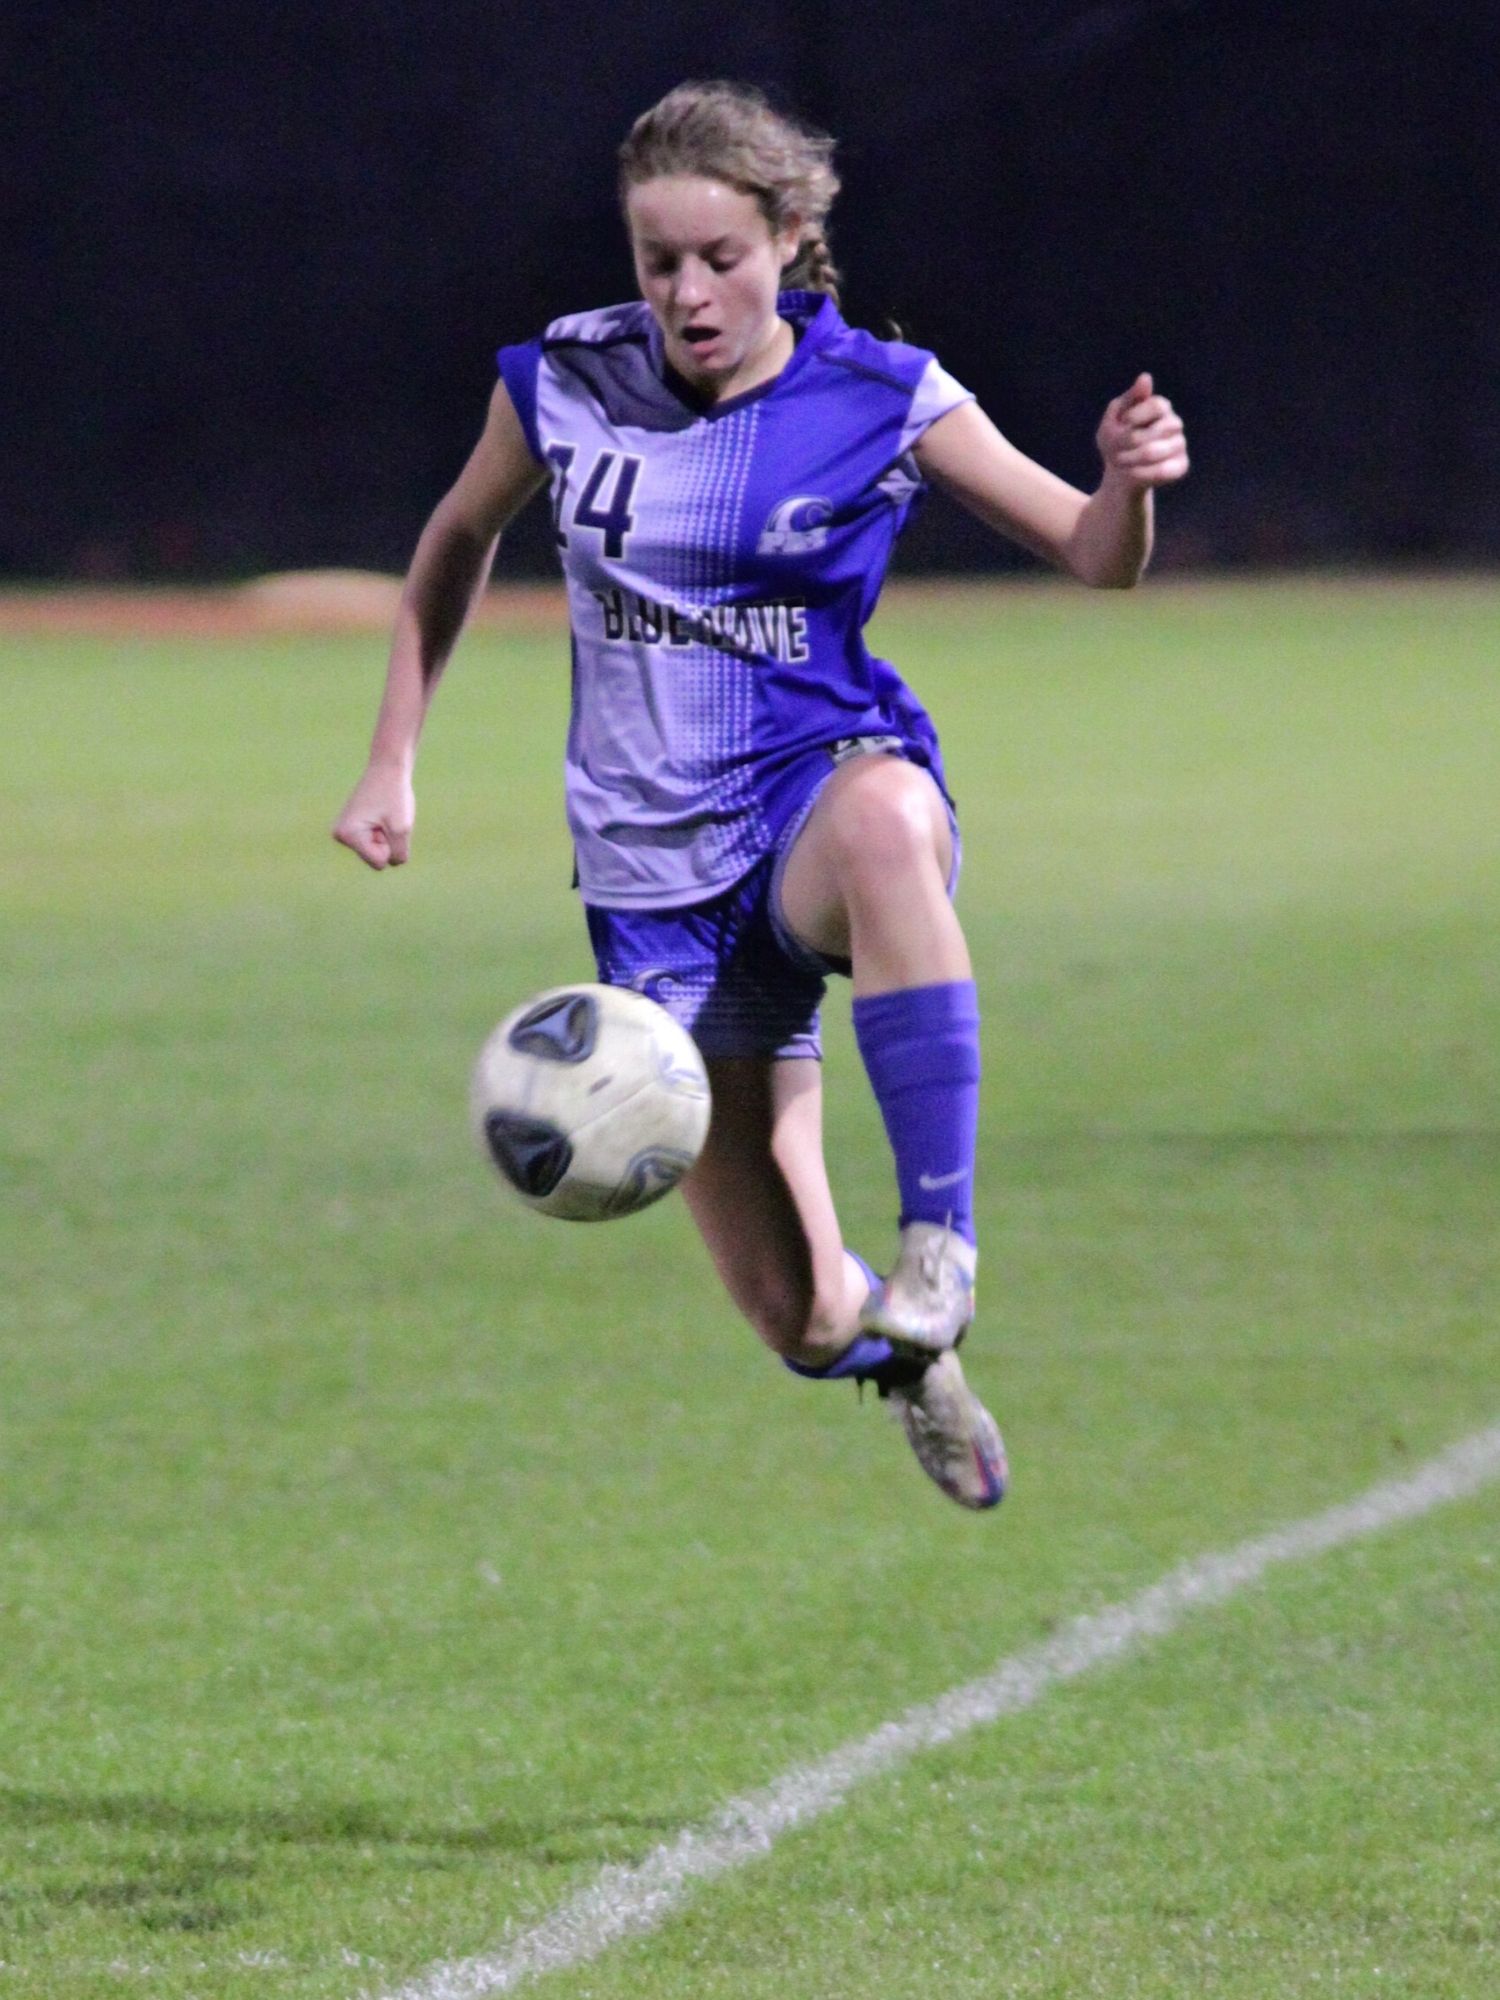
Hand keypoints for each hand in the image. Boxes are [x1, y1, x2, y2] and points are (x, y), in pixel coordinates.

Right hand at [332, 763, 414, 869]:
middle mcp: (340, 835)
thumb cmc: (395, 795)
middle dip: (388, 842)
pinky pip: (375, 844)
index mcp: (347, 834)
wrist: (387, 768)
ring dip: (387, 837)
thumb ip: (398, 855)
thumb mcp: (402, 829)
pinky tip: (380, 814)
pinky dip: (384, 832)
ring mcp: (344, 833)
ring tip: (384, 815)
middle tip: (386, 817)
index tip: (387, 821)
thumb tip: (388, 863)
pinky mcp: (351, 829)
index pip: (380, 863)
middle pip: (376, 860)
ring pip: (377, 852)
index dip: (392, 845)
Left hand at [1097, 373, 1188, 489]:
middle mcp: (1174, 424)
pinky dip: (1140, 473)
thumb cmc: (1116, 439)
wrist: (1119, 471)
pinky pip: (1162, 471)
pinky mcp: (1181, 465)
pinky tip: (1131, 472)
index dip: (1136, 417)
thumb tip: (1145, 377)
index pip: (1157, 406)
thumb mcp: (1115, 416)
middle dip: (1128, 442)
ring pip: (1154, 452)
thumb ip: (1130, 398)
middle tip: (1113, 450)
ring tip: (1119, 462)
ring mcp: (1180, 445)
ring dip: (1129, 459)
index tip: (1121, 424)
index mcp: (1160, 407)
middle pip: (1156, 431)